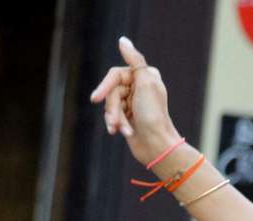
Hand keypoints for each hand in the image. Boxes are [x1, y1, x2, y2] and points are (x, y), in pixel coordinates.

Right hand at [89, 36, 179, 164]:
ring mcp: (134, 102)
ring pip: (111, 105)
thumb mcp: (146, 83)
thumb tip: (122, 40)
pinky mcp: (129, 117)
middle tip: (116, 122)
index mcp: (146, 76)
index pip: (116, 75)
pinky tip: (119, 133)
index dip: (105, 86)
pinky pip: (113, 116)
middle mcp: (140, 87)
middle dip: (113, 108)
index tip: (95, 98)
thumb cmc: (153, 115)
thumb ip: (134, 60)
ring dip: (115, 118)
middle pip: (112, 91)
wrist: (157, 147)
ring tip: (121, 130)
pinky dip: (115, 124)